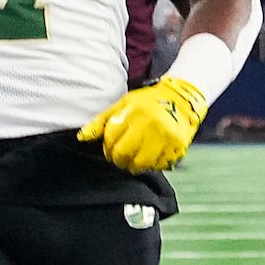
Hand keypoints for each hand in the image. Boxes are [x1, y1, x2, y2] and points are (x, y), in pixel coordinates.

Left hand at [79, 76, 210, 174]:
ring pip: (140, 164)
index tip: (109, 148)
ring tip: (135, 157)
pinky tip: (151, 155)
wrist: (182, 98)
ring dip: (133, 164)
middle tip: (120, 155)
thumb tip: (82, 137)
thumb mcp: (122, 104)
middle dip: (118, 158)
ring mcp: (165, 137)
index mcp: (134, 112)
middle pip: (123, 155)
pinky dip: (152, 164)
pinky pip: (158, 166)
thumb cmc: (148, 101)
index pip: (111, 139)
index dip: (107, 148)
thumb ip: (101, 121)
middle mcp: (150, 124)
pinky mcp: (177, 147)